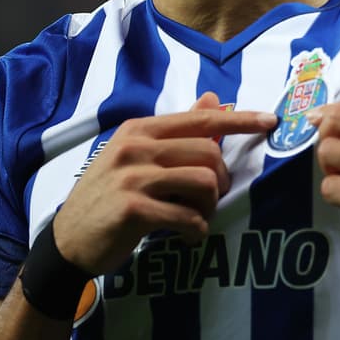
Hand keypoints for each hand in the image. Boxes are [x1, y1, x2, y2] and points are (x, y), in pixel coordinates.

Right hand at [53, 93, 275, 275]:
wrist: (68, 240)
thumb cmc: (109, 197)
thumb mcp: (136, 157)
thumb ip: (176, 131)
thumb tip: (214, 98)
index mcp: (140, 129)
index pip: (200, 119)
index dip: (240, 119)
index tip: (271, 121)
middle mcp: (136, 147)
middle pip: (209, 152)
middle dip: (220, 181)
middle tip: (208, 200)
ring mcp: (132, 177)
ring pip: (203, 182)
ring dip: (209, 206)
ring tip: (196, 218)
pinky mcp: (132, 209)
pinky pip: (187, 215)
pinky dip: (196, 229)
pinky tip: (187, 235)